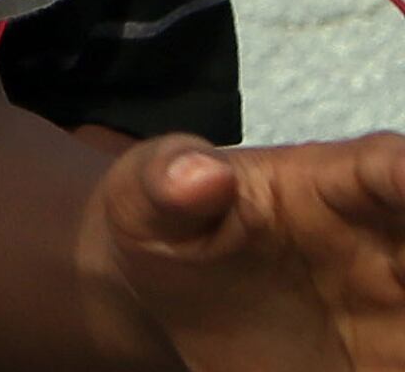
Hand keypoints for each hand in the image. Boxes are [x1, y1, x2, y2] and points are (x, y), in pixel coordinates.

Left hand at [89, 129, 404, 365]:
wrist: (172, 310)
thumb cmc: (166, 233)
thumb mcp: (142, 204)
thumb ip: (163, 180)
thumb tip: (200, 171)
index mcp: (334, 186)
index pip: (387, 169)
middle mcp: (389, 247)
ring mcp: (400, 311)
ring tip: (400, 341)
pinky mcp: (391, 358)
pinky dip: (401, 357)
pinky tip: (384, 363)